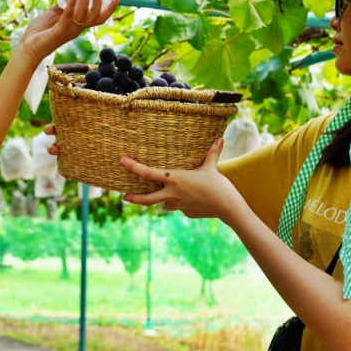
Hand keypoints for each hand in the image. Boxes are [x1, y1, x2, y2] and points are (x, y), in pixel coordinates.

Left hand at [18, 0, 119, 64]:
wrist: (28, 47)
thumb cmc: (40, 32)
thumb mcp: (55, 14)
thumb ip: (64, 6)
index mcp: (78, 26)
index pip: (99, 19)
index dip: (109, 10)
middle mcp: (78, 29)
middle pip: (96, 13)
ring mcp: (70, 30)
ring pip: (85, 12)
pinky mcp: (60, 30)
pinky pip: (69, 16)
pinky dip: (72, 4)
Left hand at [119, 139, 242, 219]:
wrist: (227, 207)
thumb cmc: (218, 186)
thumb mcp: (212, 168)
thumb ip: (212, 153)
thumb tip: (219, 139)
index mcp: (175, 179)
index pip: (148, 173)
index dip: (133, 166)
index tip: (122, 161)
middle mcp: (173, 194)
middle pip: (147, 198)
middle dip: (134, 198)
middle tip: (125, 197)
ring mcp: (179, 205)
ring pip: (166, 203)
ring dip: (165, 199)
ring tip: (172, 194)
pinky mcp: (186, 212)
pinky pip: (180, 207)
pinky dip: (183, 202)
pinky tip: (194, 199)